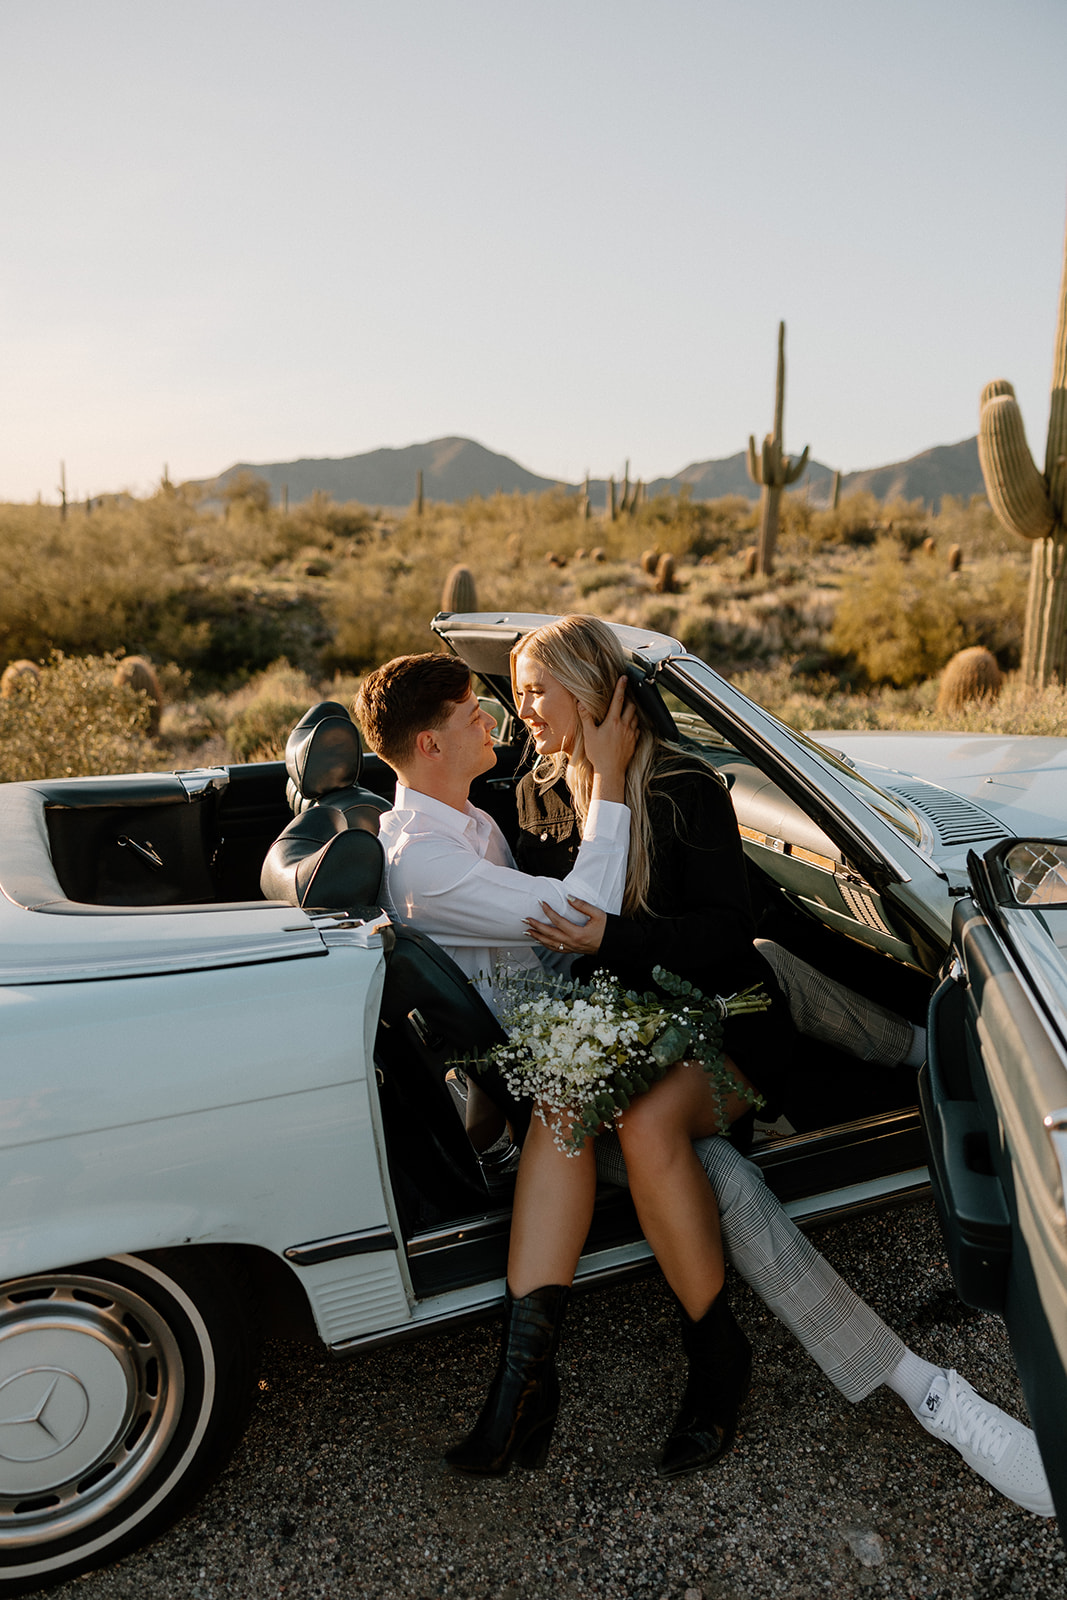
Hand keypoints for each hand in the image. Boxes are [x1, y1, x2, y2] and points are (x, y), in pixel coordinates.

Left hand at [524, 896, 606, 955]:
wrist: (613, 944)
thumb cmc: (607, 929)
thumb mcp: (598, 914)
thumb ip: (583, 905)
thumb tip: (569, 897)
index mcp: (578, 933)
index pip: (558, 921)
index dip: (548, 911)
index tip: (541, 903)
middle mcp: (572, 943)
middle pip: (549, 934)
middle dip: (536, 927)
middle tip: (525, 920)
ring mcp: (572, 948)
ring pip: (550, 944)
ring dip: (537, 937)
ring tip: (527, 931)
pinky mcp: (572, 950)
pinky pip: (556, 949)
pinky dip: (545, 945)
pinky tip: (540, 941)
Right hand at [579, 675, 636, 798]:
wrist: (610, 771)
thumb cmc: (598, 754)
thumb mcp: (589, 734)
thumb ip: (586, 717)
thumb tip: (580, 703)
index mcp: (613, 721)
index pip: (618, 699)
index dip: (621, 687)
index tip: (624, 678)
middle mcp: (624, 726)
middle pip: (631, 706)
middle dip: (628, 699)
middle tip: (624, 696)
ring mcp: (631, 734)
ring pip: (635, 717)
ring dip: (632, 711)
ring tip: (627, 709)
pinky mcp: (634, 742)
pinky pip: (637, 729)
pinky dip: (634, 724)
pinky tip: (630, 726)